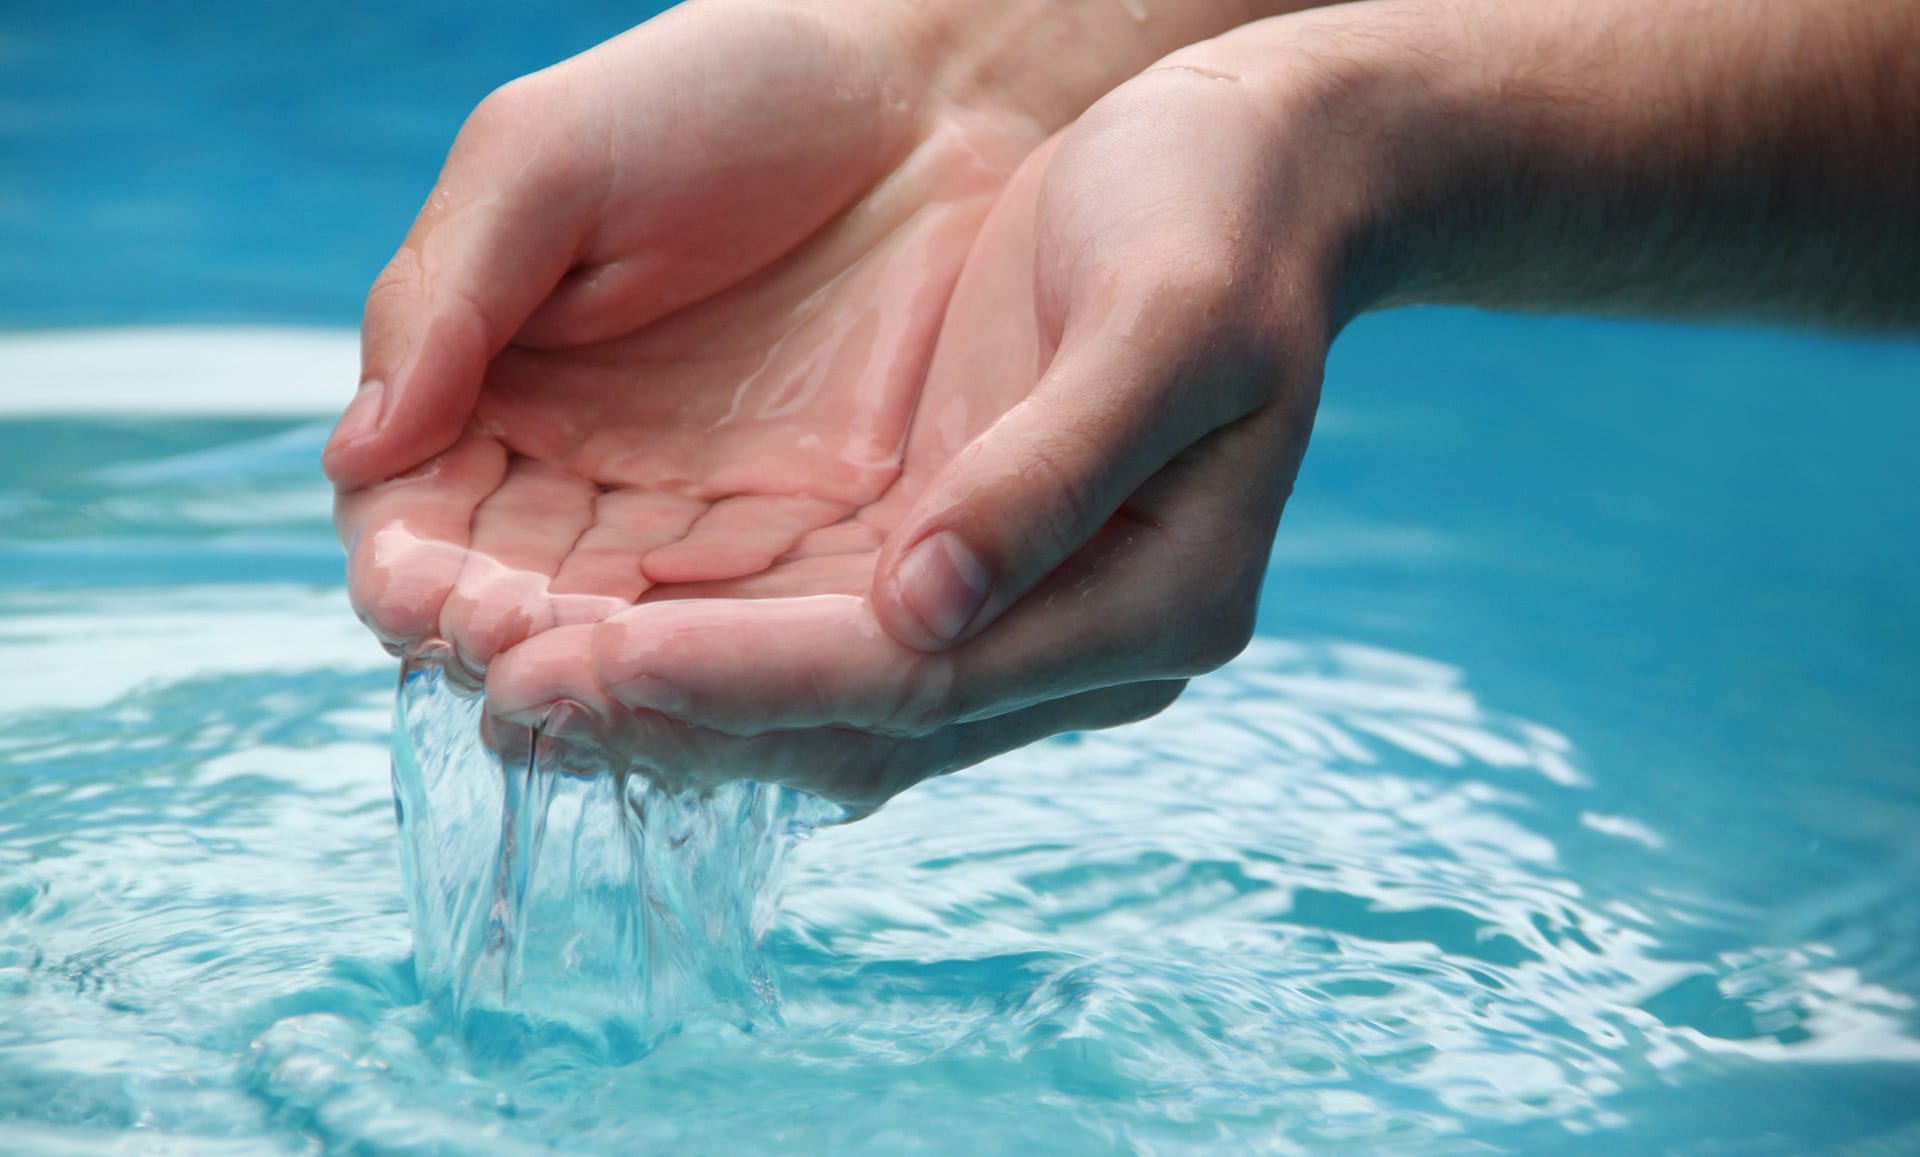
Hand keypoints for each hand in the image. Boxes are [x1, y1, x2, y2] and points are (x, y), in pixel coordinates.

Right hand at [325, 0, 1056, 684]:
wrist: (924, 91)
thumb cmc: (721, 92)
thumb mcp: (548, 163)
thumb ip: (445, 297)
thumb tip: (355, 453)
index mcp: (499, 392)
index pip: (421, 518)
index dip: (413, 567)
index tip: (417, 592)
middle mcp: (594, 476)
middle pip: (518, 601)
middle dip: (501, 639)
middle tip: (504, 653)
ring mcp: (709, 517)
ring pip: (632, 635)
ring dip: (602, 673)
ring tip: (587, 684)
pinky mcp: (822, 539)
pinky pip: (759, 625)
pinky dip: (727, 665)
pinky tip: (708, 684)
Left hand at [484, 44, 1347, 811]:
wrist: (1247, 165)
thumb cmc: (1218, 215)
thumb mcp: (1166, 320)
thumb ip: (1053, 472)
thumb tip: (924, 612)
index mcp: (1149, 602)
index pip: (912, 683)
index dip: (749, 680)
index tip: (595, 663)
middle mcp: (1071, 642)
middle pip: (845, 722)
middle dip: (671, 710)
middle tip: (498, 694)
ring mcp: (1006, 611)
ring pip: (809, 699)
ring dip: (662, 692)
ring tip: (500, 677)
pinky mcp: (948, 561)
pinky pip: (803, 631)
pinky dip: (693, 635)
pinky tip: (581, 621)